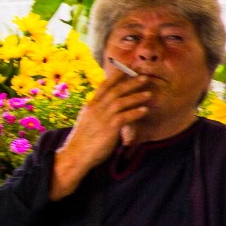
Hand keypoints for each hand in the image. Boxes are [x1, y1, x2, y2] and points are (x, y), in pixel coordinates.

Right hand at [49, 63, 159, 199]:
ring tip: (149, 93)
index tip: (128, 69)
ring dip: (136, 96)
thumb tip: (109, 109)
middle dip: (131, 82)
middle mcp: (95, 109)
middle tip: (144, 76)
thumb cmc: (83, 141)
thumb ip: (98, 113)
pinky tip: (145, 110)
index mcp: (90, 106)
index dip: (117, 77)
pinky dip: (135, 112)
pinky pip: (125, 117)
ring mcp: (102, 118)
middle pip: (115, 91)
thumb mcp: (88, 122)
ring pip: (121, 102)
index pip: (104, 86)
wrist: (76, 155)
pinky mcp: (108, 129)